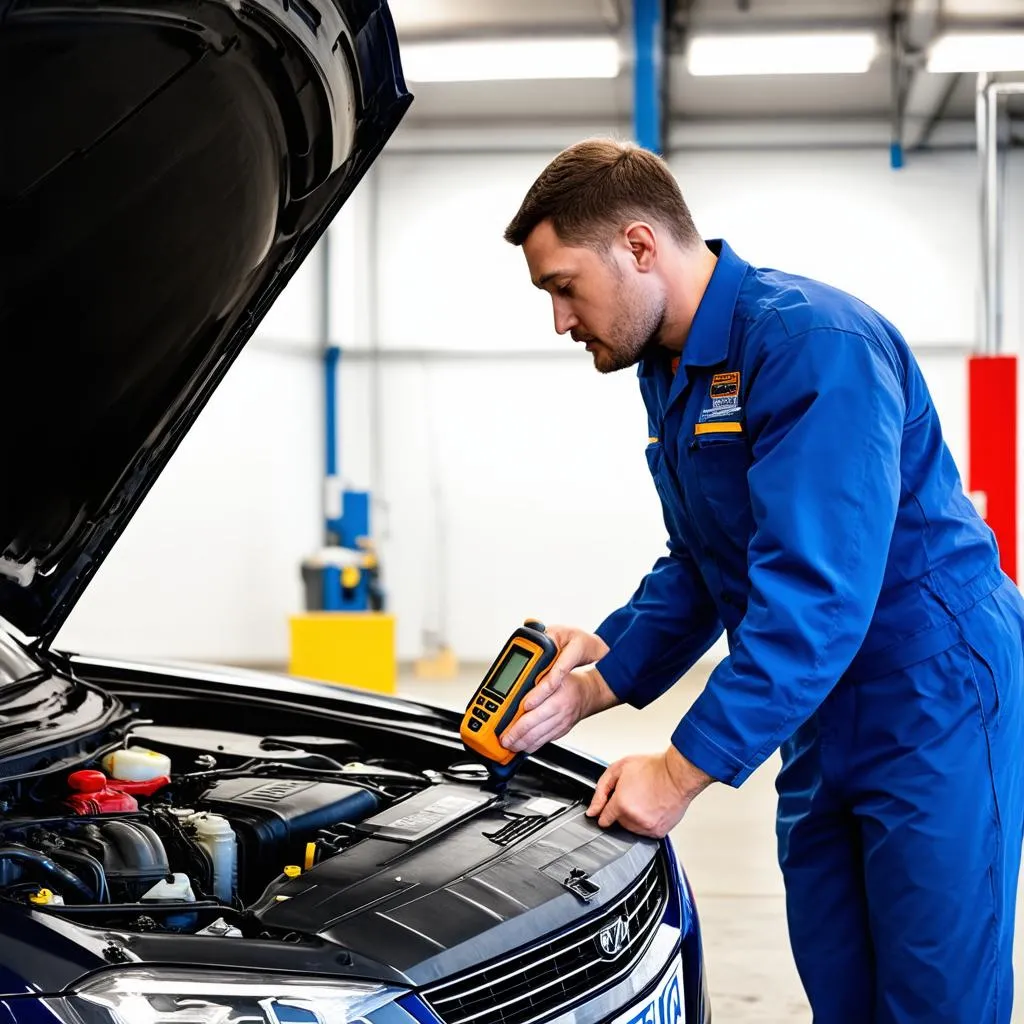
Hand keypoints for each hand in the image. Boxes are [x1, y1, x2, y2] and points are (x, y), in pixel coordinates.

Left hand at [500, 625, 616, 753]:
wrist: (588, 692)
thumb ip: (535, 684)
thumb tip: (515, 692)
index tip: (504, 728)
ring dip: (522, 745)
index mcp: (556, 699)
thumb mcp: (552, 675)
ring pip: (538, 740)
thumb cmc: (569, 682)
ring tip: (511, 745)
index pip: (531, 716)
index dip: (516, 725)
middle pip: (533, 731)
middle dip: (515, 738)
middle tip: (504, 741)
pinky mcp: (562, 731)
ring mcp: (561, 724)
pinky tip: (524, 745)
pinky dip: (533, 746)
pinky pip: (545, 742)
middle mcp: (559, 714)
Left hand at [586, 746, 713, 838]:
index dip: (605, 810)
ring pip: (630, 828)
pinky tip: (652, 808)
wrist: (677, 774)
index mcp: (622, 804)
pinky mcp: (659, 832)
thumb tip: (592, 810)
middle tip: (632, 794)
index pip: (603, 819)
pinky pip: (645, 832)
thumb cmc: (653, 768)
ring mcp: (647, 827)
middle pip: (617, 822)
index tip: (608, 807)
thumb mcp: (619, 769)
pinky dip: (646, 822)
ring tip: (644, 799)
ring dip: (633, 817)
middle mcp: (634, 819)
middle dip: (621, 810)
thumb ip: (601, 790)